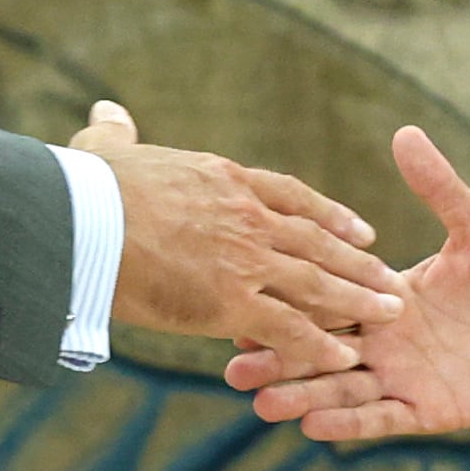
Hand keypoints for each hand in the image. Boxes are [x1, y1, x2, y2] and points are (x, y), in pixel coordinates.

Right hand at [75, 100, 402, 372]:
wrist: (79, 219)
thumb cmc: (84, 186)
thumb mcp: (106, 148)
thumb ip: (116, 133)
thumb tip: (107, 111)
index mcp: (223, 179)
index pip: (291, 196)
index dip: (328, 214)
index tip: (358, 228)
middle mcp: (246, 216)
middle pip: (317, 239)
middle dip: (358, 261)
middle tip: (390, 276)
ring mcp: (243, 259)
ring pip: (317, 281)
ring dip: (358, 299)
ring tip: (391, 312)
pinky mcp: (230, 302)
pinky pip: (289, 328)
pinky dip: (320, 346)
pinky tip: (345, 359)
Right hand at [230, 125, 469, 437]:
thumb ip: (439, 187)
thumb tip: (406, 133)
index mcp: (385, 294)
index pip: (327, 296)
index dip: (287, 299)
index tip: (243, 297)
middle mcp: (383, 339)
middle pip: (321, 348)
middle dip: (278, 357)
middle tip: (233, 368)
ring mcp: (402, 376)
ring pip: (342, 388)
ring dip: (302, 395)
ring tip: (262, 403)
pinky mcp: (427, 409)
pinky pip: (383, 418)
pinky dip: (350, 422)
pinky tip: (315, 426)